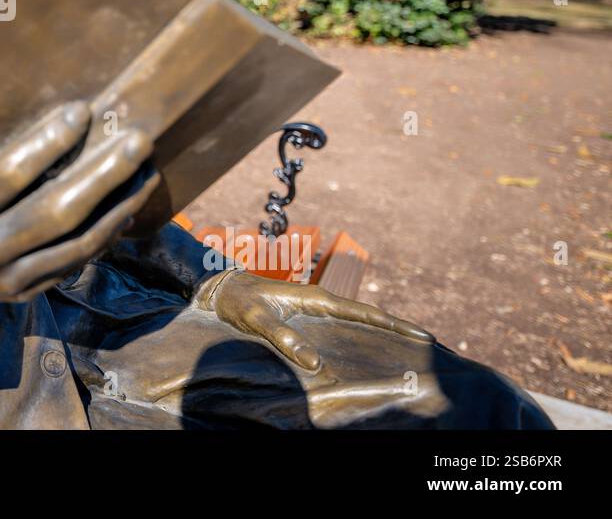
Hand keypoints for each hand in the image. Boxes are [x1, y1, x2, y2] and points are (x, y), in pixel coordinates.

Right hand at [0, 101, 158, 305]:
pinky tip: (127, 206)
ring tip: (147, 172)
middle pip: (55, 213)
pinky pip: (76, 262)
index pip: (8, 176)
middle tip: (137, 140)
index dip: (48, 142)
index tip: (81, 111)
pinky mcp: (25, 294)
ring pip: (77, 243)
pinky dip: (106, 234)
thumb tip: (58, 129)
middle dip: (103, 174)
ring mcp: (7, 280)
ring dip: (119, 205)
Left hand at [194, 269, 433, 372]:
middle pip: (369, 318)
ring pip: (357, 325)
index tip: (422, 335)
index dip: (394, 324)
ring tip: (409, 353)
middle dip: (398, 330)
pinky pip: (340, 331)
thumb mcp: (257, 319)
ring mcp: (317, 312)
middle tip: (429, 346)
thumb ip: (282, 336)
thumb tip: (314, 363)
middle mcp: (323, 304)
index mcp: (316, 299)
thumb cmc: (239, 302)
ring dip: (381, 336)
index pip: (364, 312)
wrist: (223, 290)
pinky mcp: (308, 321)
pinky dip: (359, 339)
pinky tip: (369, 354)